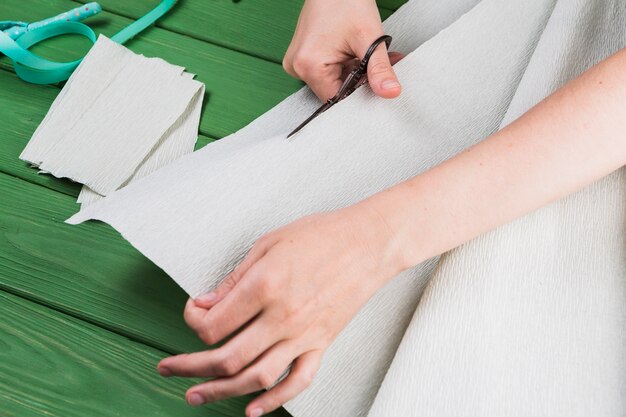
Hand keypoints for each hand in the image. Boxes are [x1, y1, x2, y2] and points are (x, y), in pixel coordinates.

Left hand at [157, 203, 404, 416]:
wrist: (369, 243)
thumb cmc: (322, 236)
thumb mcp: (269, 244)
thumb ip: (235, 278)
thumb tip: (207, 303)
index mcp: (264, 287)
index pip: (213, 324)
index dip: (192, 320)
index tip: (193, 312)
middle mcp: (282, 317)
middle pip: (226, 358)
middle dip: (190, 367)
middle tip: (169, 368)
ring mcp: (304, 335)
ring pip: (256, 377)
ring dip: (221, 391)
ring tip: (197, 395)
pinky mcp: (322, 343)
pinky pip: (298, 381)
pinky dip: (275, 400)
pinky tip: (254, 410)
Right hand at [283, 0, 402, 100]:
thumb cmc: (345, 0)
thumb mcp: (368, 38)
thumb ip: (379, 69)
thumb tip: (390, 92)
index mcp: (308, 66)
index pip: (337, 99)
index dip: (360, 93)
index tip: (376, 81)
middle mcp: (297, 67)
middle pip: (335, 90)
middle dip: (360, 81)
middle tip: (379, 63)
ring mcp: (298, 62)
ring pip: (334, 81)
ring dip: (355, 72)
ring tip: (368, 54)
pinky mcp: (304, 57)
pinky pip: (327, 71)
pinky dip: (346, 65)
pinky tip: (356, 53)